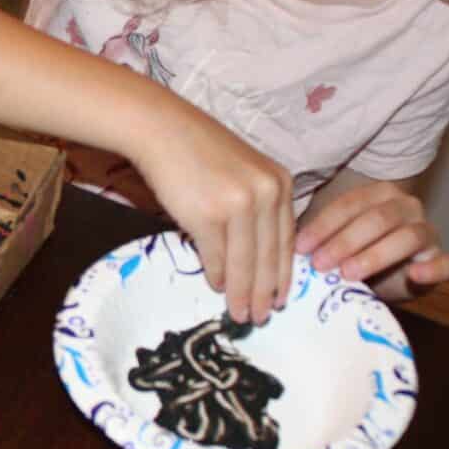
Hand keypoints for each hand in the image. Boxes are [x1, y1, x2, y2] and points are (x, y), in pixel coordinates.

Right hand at [131, 101, 294, 325]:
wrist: (162, 130)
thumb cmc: (198, 151)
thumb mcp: (243, 173)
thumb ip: (256, 206)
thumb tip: (253, 253)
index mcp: (280, 183)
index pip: (286, 240)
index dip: (283, 274)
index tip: (280, 298)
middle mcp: (266, 194)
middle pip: (269, 256)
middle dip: (265, 292)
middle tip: (262, 317)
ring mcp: (238, 205)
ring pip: (245, 262)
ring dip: (242, 292)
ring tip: (240, 314)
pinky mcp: (208, 215)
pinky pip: (217, 255)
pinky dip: (217, 275)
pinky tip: (216, 286)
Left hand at [294, 180, 448, 300]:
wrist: (382, 277)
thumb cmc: (350, 254)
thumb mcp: (330, 243)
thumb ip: (314, 239)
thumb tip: (279, 247)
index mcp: (376, 195)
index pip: (348, 205)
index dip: (323, 226)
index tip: (300, 247)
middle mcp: (405, 207)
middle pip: (376, 219)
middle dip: (345, 241)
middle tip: (320, 263)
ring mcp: (426, 231)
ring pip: (407, 237)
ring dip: (375, 255)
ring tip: (347, 273)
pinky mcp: (440, 259)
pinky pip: (444, 262)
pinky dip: (432, 268)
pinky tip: (415, 275)